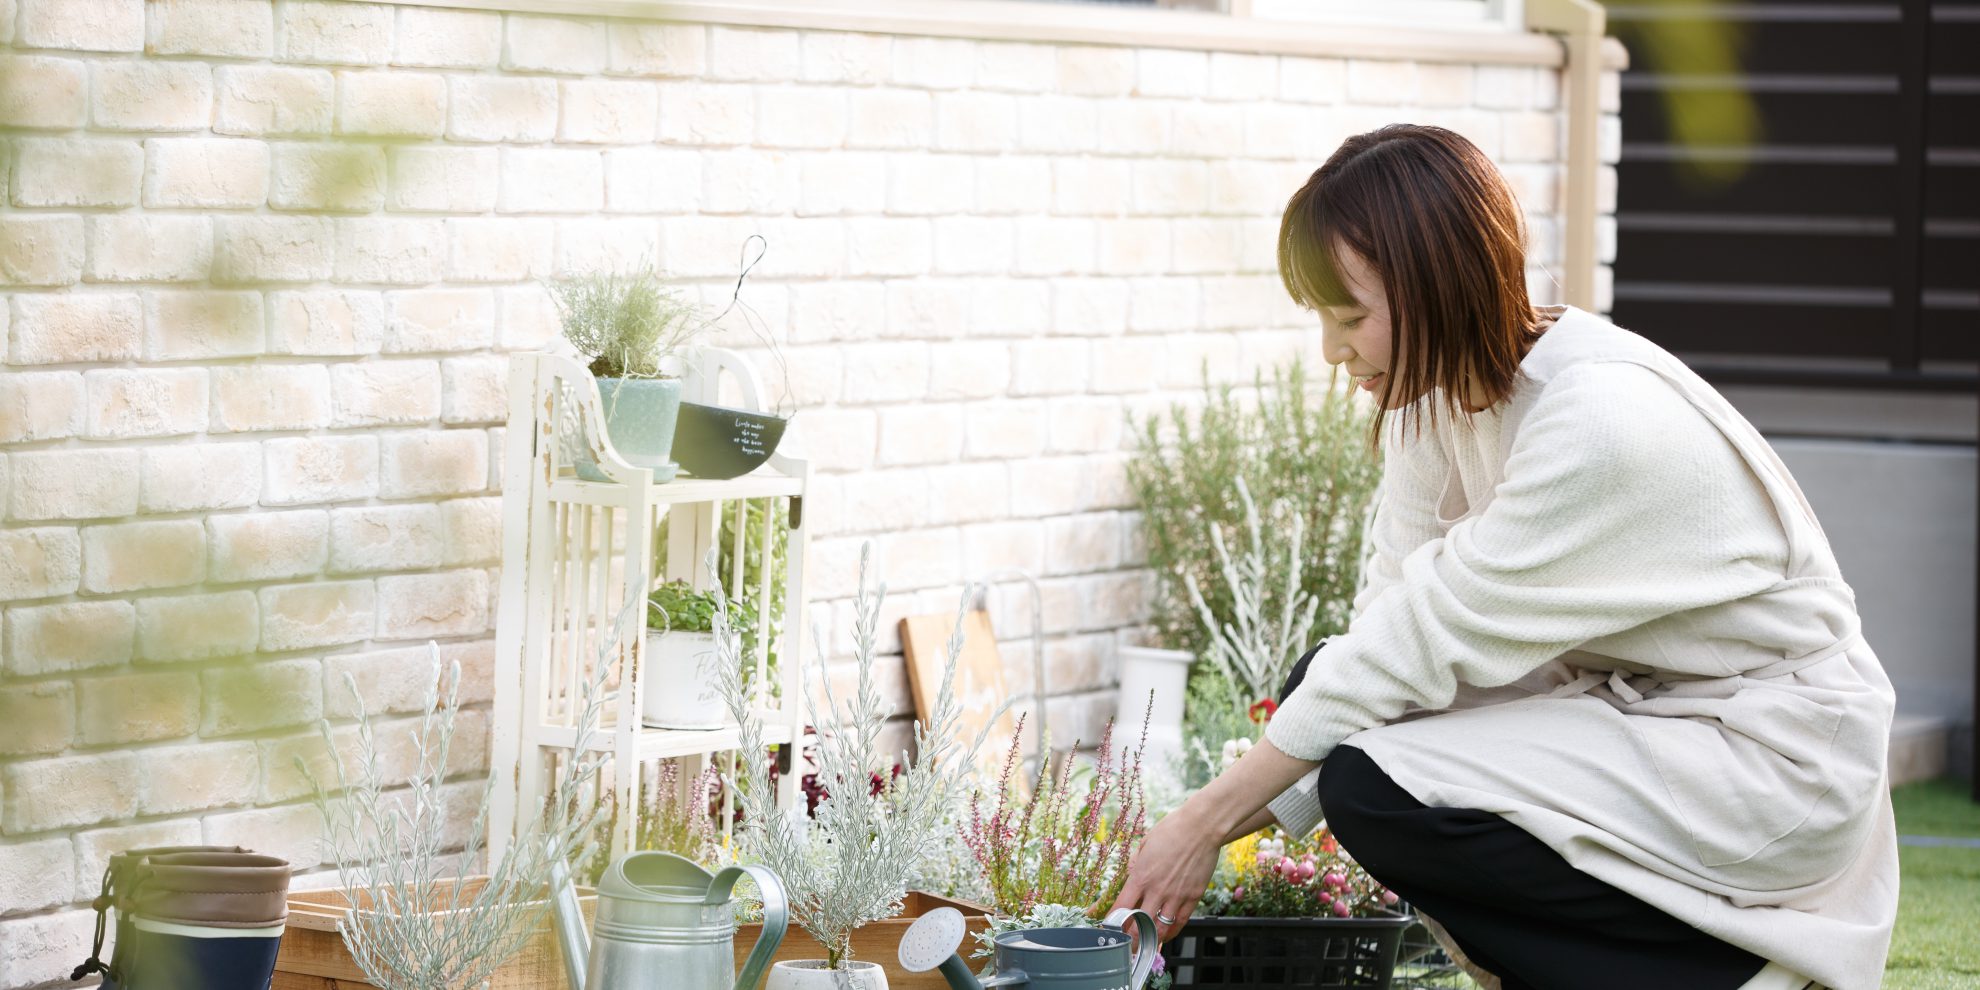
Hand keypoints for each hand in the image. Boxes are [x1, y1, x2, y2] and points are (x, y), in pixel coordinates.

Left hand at [1107, 804, 1221, 943]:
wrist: (1202, 826)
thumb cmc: (1172, 829)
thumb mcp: (1145, 844)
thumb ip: (1136, 863)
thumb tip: (1130, 874)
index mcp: (1141, 876)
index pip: (1121, 907)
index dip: (1112, 921)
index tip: (1107, 927)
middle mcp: (1157, 889)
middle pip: (1139, 924)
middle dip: (1129, 939)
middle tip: (1124, 947)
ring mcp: (1177, 895)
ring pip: (1161, 928)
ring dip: (1150, 940)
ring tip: (1143, 947)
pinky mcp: (1193, 897)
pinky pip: (1180, 922)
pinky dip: (1171, 932)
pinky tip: (1164, 936)